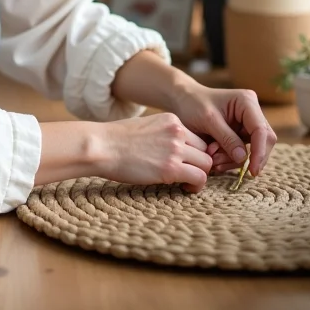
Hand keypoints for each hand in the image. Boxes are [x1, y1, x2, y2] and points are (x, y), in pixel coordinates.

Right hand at [98, 113, 213, 191]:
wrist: (102, 146)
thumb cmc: (116, 139)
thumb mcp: (144, 126)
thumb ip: (161, 133)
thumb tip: (167, 146)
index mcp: (171, 120)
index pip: (197, 137)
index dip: (194, 152)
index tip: (186, 162)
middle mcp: (177, 132)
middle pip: (205, 150)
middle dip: (199, 163)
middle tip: (188, 174)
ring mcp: (175, 149)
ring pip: (206, 164)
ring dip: (199, 175)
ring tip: (187, 182)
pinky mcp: (171, 169)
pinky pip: (199, 178)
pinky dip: (196, 186)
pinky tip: (185, 188)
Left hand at [170, 82, 276, 178]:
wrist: (181, 101)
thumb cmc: (192, 104)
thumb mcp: (208, 120)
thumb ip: (227, 138)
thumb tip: (244, 158)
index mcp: (246, 102)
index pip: (261, 130)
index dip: (259, 151)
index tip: (252, 171)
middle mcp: (251, 113)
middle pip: (263, 142)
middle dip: (245, 157)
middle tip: (222, 164)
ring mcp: (246, 125)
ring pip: (251, 151)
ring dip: (232, 160)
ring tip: (212, 157)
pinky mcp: (239, 136)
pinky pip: (241, 154)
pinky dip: (228, 160)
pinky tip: (214, 160)